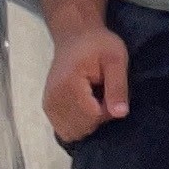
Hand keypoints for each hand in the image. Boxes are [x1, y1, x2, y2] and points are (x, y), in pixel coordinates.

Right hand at [43, 24, 130, 142]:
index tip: (110, 93)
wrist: (75, 36)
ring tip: (93, 101)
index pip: (93, 117)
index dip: (108, 111)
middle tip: (103, 96)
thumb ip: (118, 87)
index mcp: (69, 85)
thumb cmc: (98, 45)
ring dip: (88, 123)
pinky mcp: (48, 109)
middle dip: (98, 118)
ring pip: (73, 132)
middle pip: (82, 128)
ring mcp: (48, 105)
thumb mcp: (116, 59)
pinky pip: (64, 130)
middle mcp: (53, 98)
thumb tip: (120, 114)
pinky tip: (84, 107)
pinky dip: (78, 124)